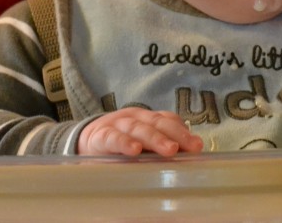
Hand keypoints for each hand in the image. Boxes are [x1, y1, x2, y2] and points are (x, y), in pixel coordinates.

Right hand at [77, 107, 203, 156]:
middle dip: (177, 135)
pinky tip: (134, 150)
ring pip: (139, 128)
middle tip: (192, 147)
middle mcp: (135, 118)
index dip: (183, 131)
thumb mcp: (141, 145)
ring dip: (156, 139)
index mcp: (148, 120)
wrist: (84, 141)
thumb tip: (186, 163)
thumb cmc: (119, 148)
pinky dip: (124, 143)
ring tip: (170, 150)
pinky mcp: (100, 137)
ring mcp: (117, 125)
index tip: (198, 146)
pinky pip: (113, 138)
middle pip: (158, 123)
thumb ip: (159, 150)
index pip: (168, 121)